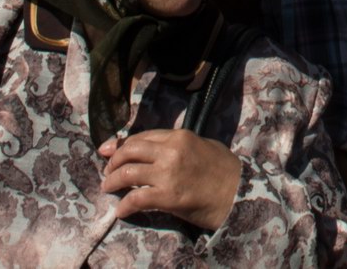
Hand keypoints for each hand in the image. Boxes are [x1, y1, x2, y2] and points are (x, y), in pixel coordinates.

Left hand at [99, 129, 243, 230]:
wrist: (239, 192)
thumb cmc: (224, 169)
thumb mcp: (202, 145)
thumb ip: (178, 145)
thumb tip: (154, 150)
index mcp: (179, 136)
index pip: (141, 137)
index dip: (121, 145)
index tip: (107, 151)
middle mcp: (171, 151)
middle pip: (129, 151)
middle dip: (113, 162)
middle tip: (108, 172)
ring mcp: (168, 173)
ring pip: (128, 172)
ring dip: (112, 181)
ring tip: (108, 188)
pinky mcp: (168, 195)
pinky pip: (136, 198)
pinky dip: (125, 205)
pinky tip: (121, 210)